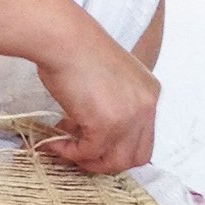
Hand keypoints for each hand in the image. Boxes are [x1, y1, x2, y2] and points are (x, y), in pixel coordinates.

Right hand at [36, 23, 159, 174]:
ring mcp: (130, 115)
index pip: (143, 140)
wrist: (65, 41)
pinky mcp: (108, 124)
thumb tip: (91, 139)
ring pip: (115, 162)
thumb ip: (111, 110)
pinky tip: (54, 142)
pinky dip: (69, 153)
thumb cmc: (78, 54)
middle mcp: (147, 105)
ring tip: (64, 147)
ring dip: (87, 161)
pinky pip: (89, 153)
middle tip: (78, 153)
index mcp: (149, 94)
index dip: (115, 149)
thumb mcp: (109, 84)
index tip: (90, 145)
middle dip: (104, 162)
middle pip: (135, 157)